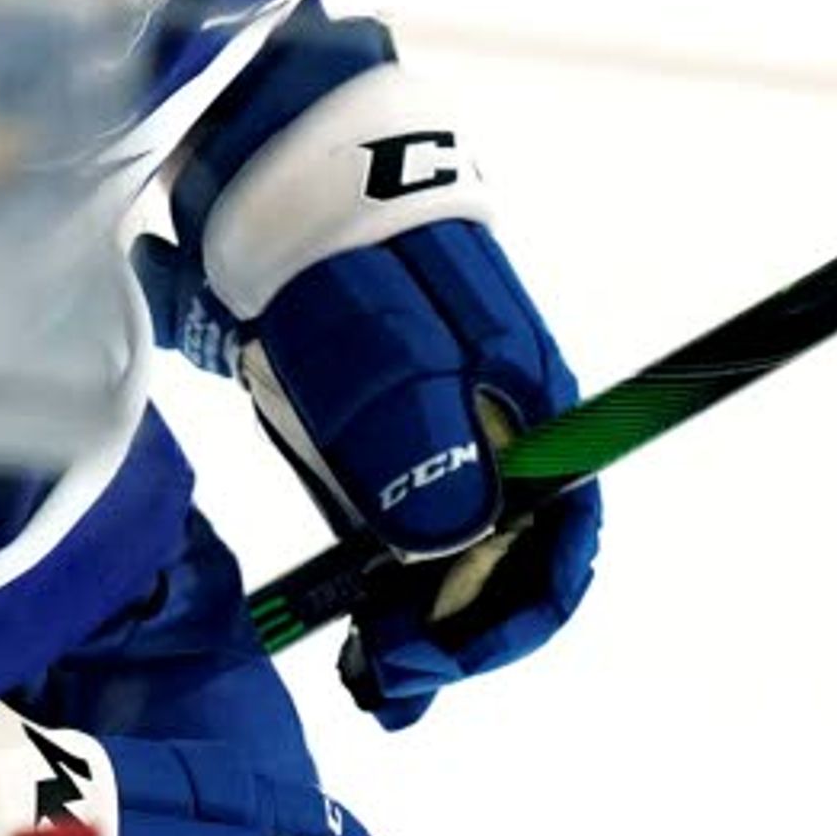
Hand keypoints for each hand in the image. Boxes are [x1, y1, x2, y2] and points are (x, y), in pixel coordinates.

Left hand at [134, 13, 599, 726]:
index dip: (514, 613)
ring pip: (459, 547)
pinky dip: (388, 581)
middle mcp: (500, 419)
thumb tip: (449, 540)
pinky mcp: (385, 420)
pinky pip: (408, 520)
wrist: (273, 151)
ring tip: (368, 677)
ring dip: (423, 620)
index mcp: (526, 396)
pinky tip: (352, 623)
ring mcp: (442, 420)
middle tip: (383, 684)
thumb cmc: (335, 239)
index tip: (432, 656)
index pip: (563, 533)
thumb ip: (418, 435)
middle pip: (513, 553)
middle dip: (462, 634)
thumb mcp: (374, 337)